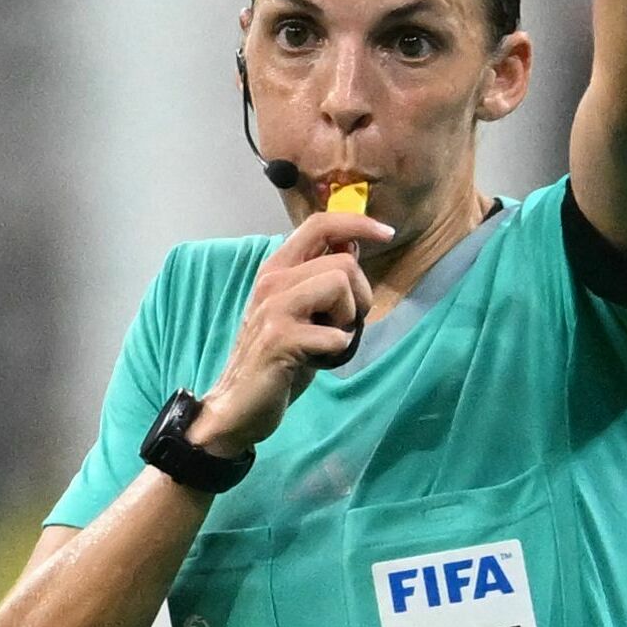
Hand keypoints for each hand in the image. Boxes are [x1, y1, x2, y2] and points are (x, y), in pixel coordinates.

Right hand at [193, 205, 388, 454]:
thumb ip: (321, 278)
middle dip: (361, 298)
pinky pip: (337, 335)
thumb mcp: (303, 310)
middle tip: (341, 326)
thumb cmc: (279, 357)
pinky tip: (316, 361)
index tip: (387, 233)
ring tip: (325, 342)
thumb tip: (353, 246)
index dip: (358, 222)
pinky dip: (338, 352)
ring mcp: (274, 307)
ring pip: (340, 287)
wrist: (239, 403)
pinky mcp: (279, 338)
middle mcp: (272, 280)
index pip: (320, 224)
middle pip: (344, 263)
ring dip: (347, 322)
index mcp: (277, 268)